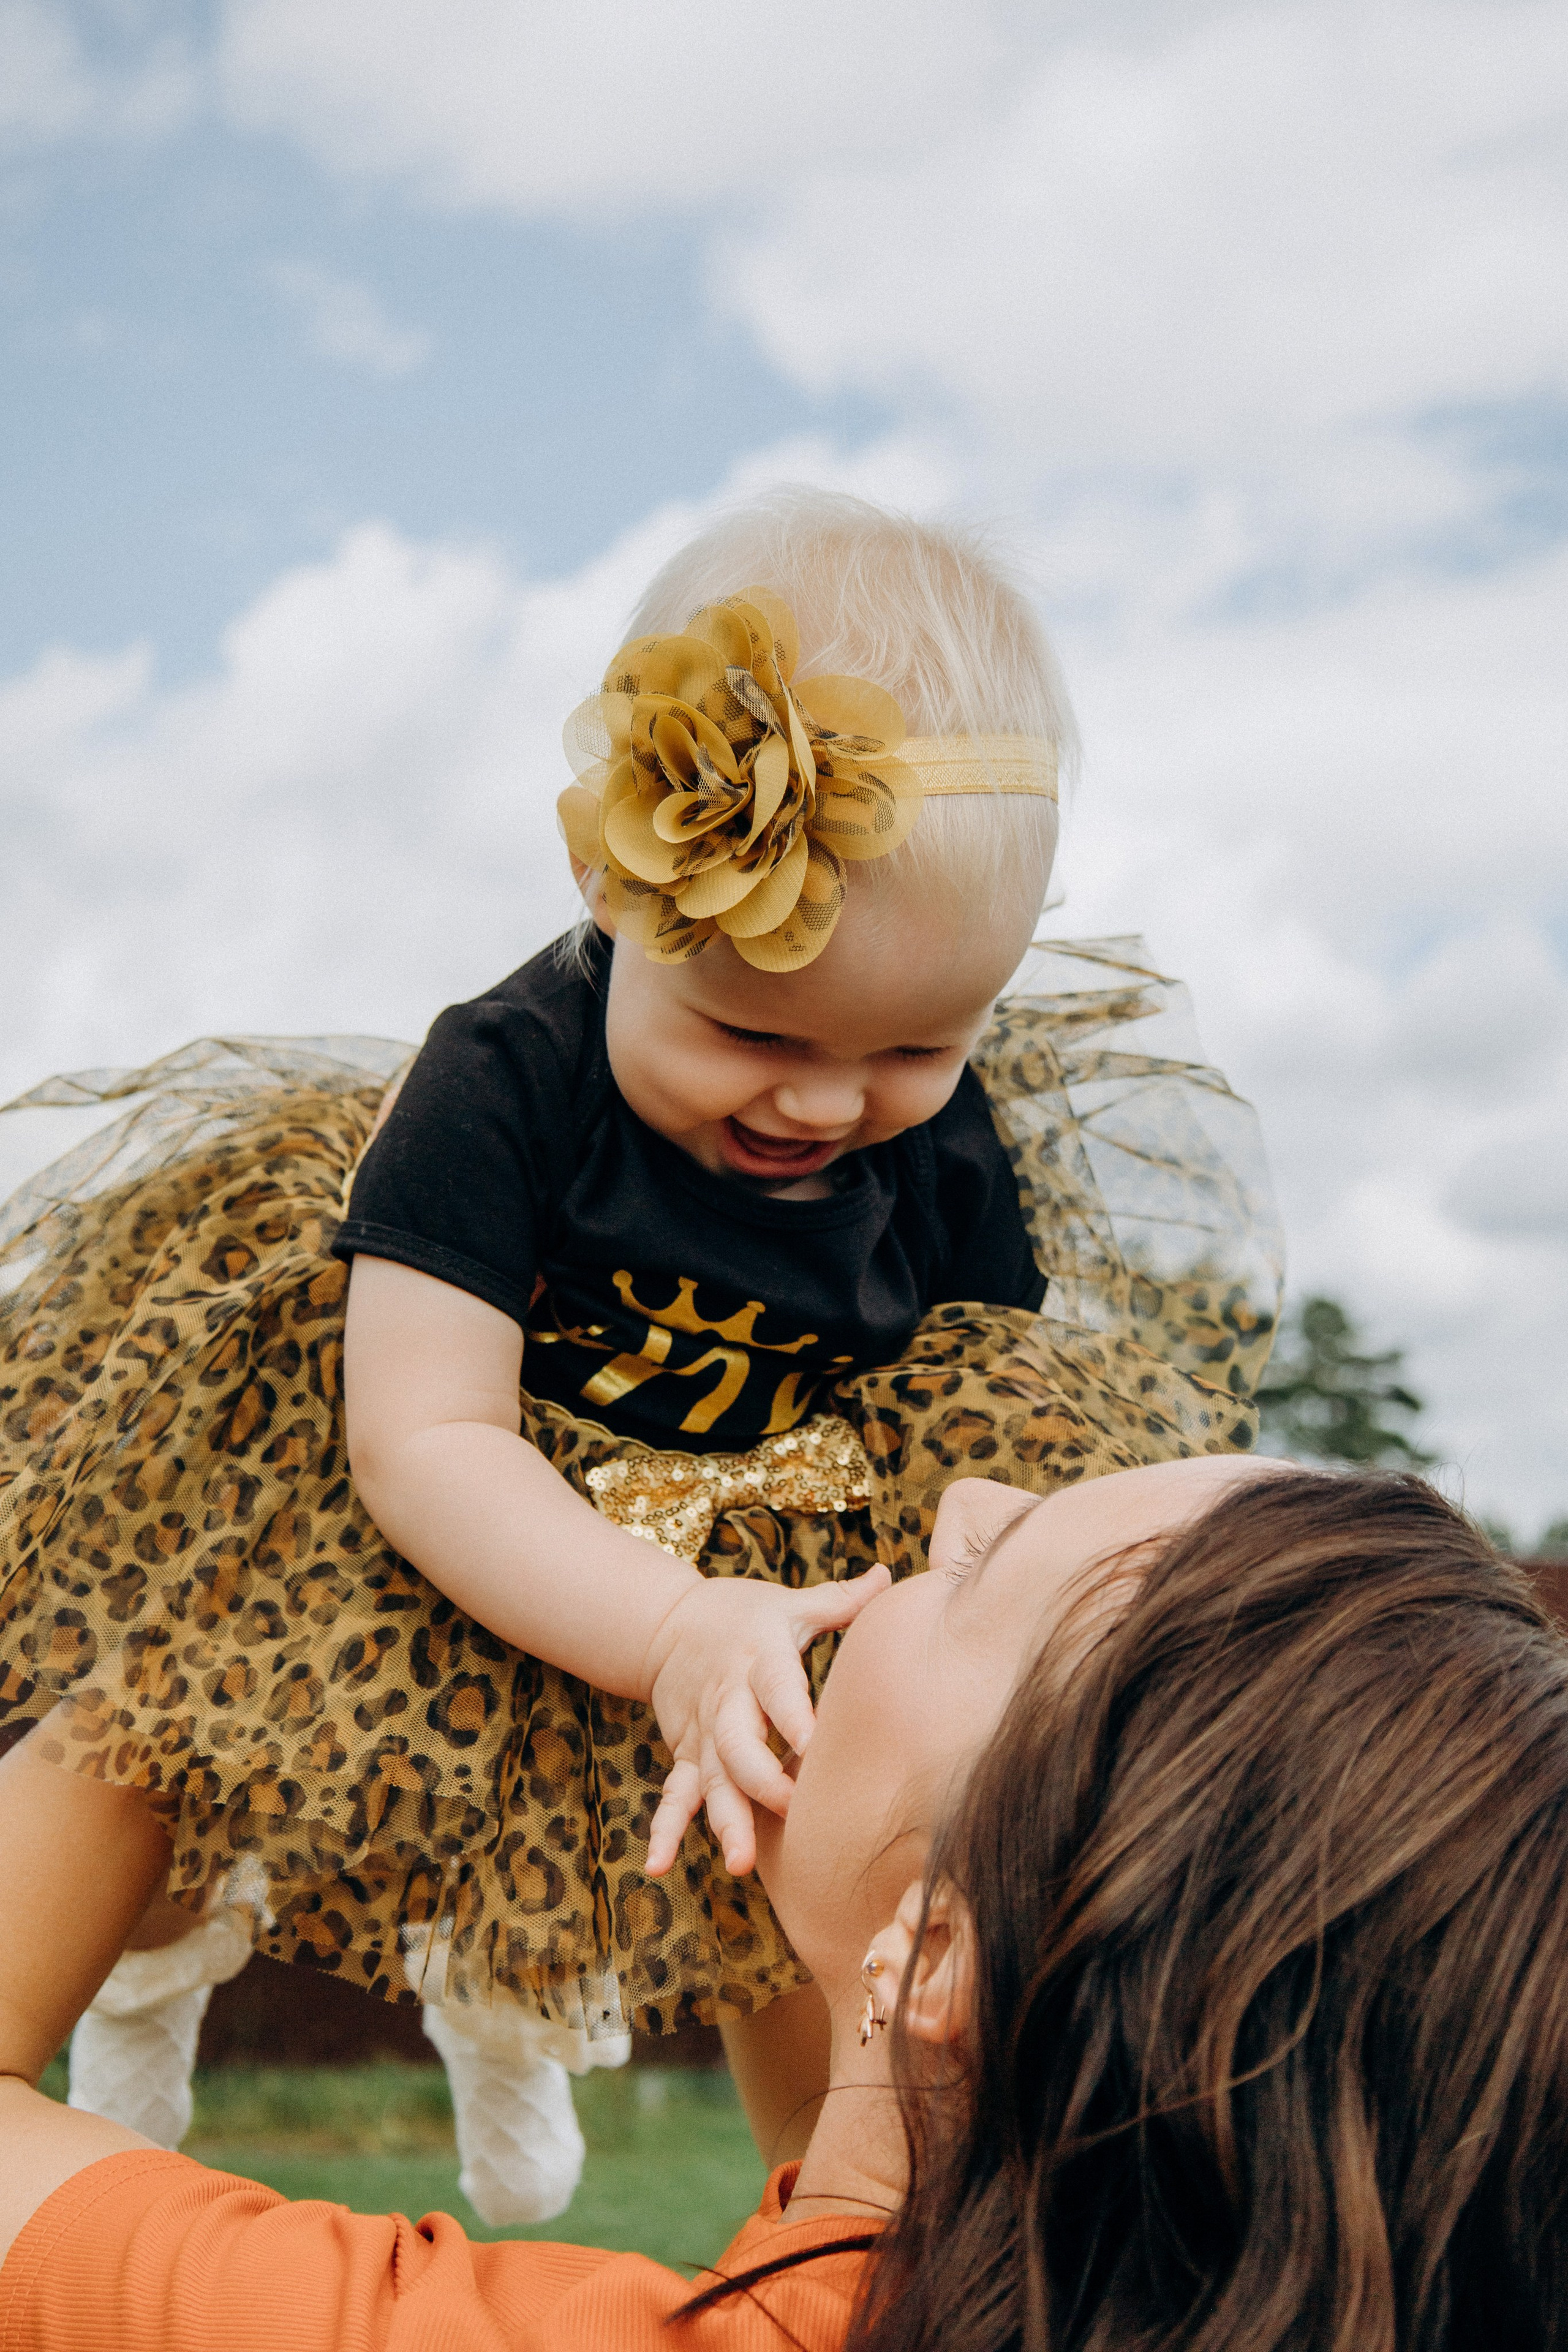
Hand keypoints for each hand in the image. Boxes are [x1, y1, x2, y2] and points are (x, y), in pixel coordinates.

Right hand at [642, 1567, 890, 1878]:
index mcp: (760, 1660)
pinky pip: (673, 1797)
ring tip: (740, 1863)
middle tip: (793, 1810)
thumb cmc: (748, 1615)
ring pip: (712, 1781)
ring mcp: (704, 1735)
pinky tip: (657, 1865)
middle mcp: (728, 1701)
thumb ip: (841, 1600)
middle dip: (762, 1780)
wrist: (670, 1623)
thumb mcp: (790, 1603)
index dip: (795, 1718)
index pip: (778, 1690)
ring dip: (724, 1821)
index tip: (817, 1748)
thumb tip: (889, 1575)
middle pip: (739, 1744)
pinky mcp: (687, 1757)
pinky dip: (663, 1831)